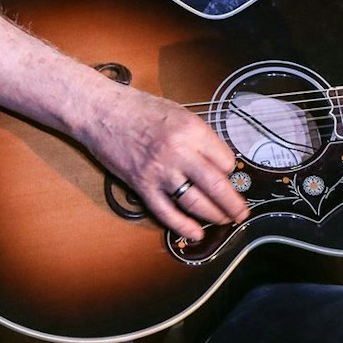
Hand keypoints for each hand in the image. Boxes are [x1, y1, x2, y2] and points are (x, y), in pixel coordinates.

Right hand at [73, 80, 249, 242]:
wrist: (102, 112)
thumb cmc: (139, 108)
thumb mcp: (178, 113)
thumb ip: (198, 137)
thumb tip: (217, 161)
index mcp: (192, 130)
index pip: (225, 160)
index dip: (230, 170)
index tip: (230, 175)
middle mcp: (179, 152)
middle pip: (217, 186)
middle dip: (233, 204)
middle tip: (241, 213)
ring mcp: (160, 172)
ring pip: (196, 203)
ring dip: (214, 216)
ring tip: (224, 221)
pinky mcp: (142, 186)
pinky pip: (167, 213)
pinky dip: (184, 227)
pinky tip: (196, 234)